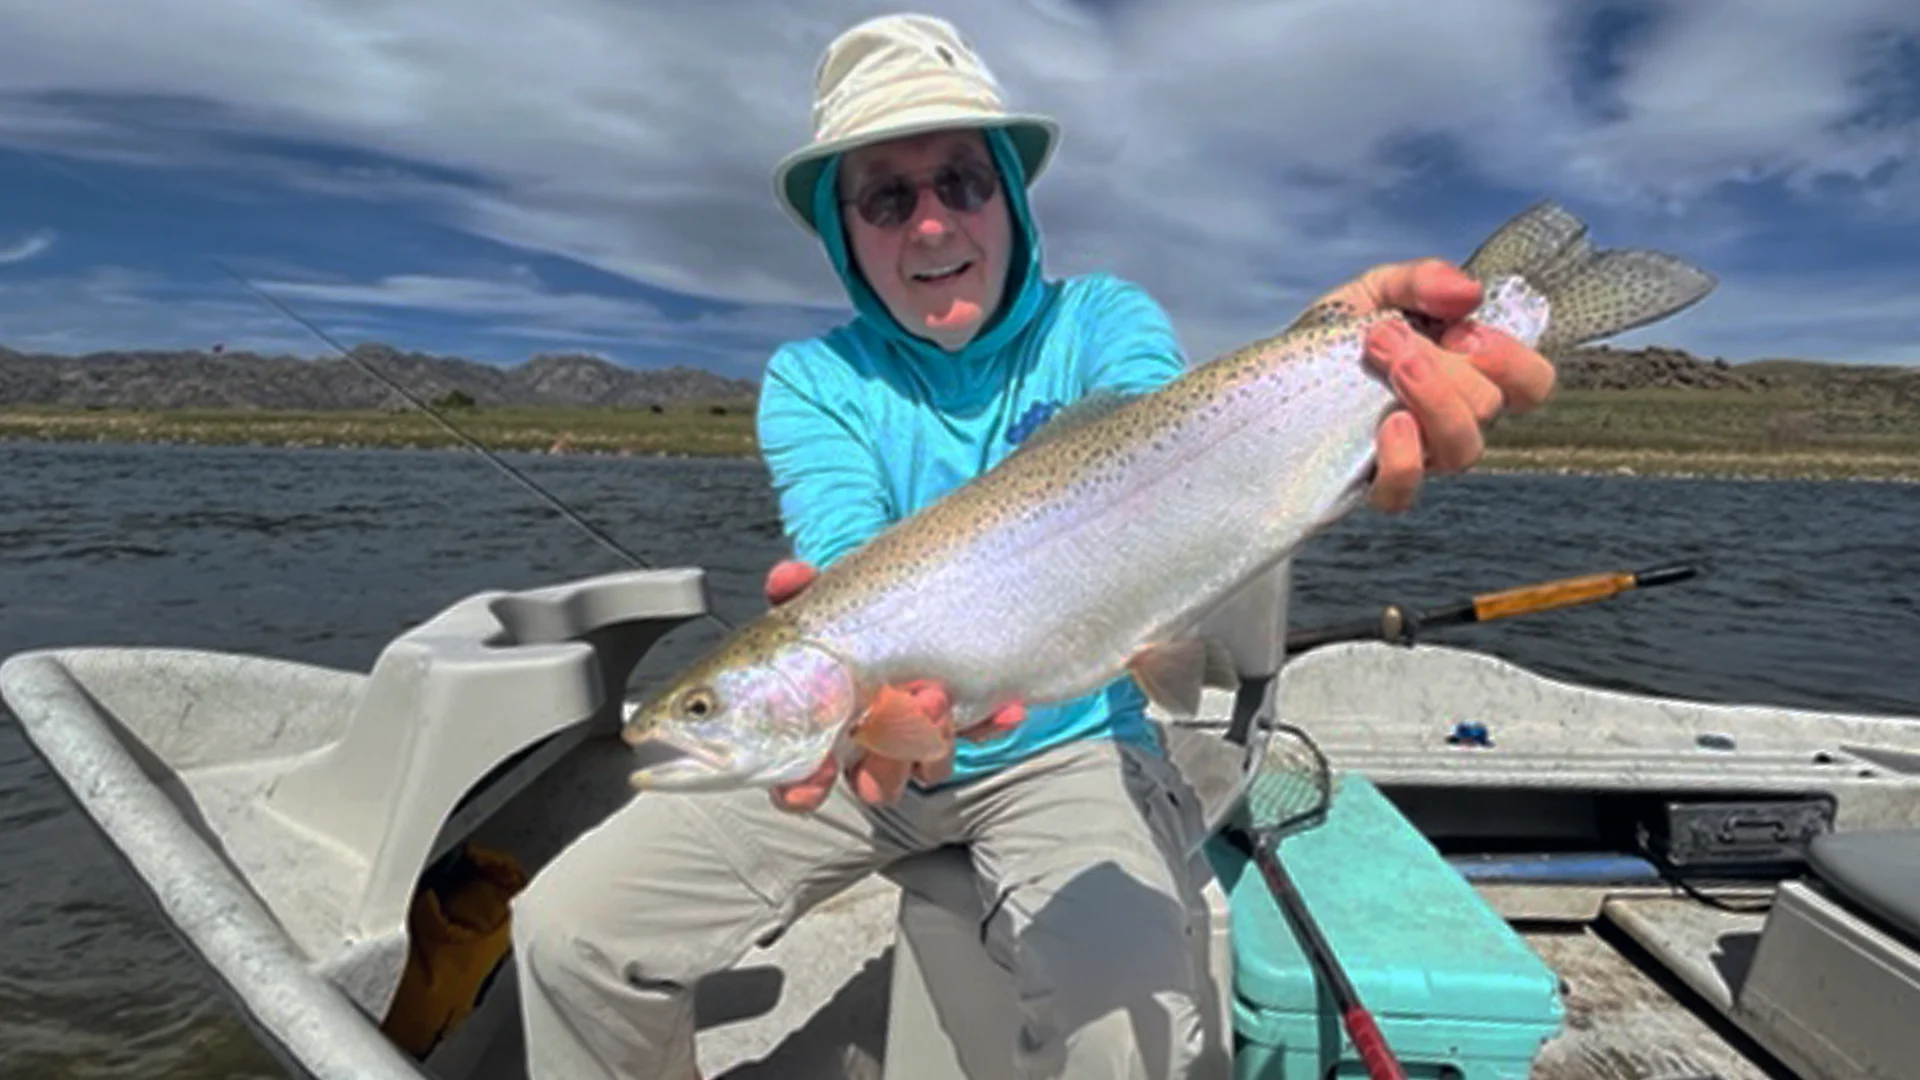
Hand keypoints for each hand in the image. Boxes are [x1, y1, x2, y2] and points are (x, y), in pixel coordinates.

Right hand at [761, 559, 1024, 812]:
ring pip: (928, 765)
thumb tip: (787, 579)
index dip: (804, 788)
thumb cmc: (858, 599)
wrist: (923, 583)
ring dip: (935, 736)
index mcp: (823, 723)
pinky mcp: (965, 718)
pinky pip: (979, 734)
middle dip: (888, 759)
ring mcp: (920, 732)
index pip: (801, 780)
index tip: (819, 772)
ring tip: (938, 692)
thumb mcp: (825, 593)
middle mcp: (871, 739)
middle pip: (874, 781)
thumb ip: (800, 590)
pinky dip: (990, 723)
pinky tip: (1006, 708)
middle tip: (898, 709)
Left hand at [1303, 258, 1555, 511]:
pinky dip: (1404, 462)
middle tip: (1383, 335)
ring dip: (1433, 399)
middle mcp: (1453, 420)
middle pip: (1487, 407)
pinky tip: (1387, 425)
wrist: (1271, 375)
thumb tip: (1470, 293)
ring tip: (1389, 364)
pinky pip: (1404, 494)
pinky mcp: (1375, 485)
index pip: (1532, 384)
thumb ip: (1422, 281)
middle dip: (1440, 363)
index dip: (1511, 360)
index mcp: (1468, 374)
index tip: (1461, 331)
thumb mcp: (1376, 291)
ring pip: (1462, 450)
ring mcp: (1418, 457)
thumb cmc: (1339, 334)